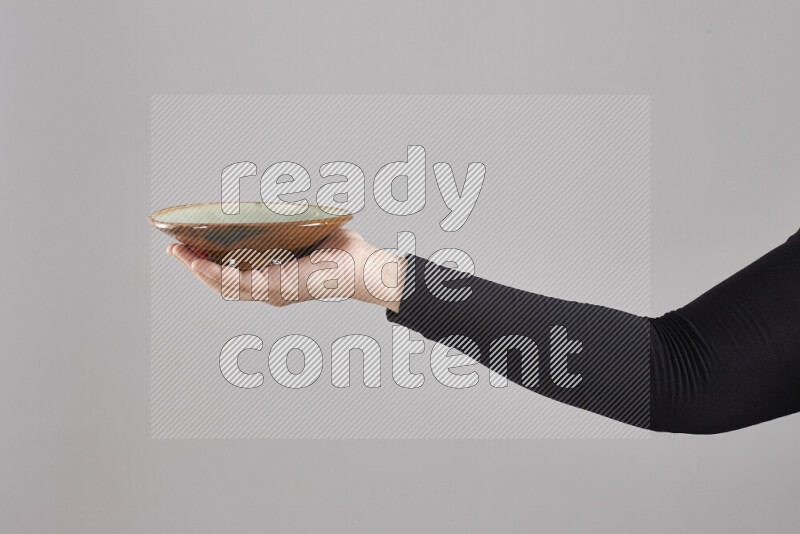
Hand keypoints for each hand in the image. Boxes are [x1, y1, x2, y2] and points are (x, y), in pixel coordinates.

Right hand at [167, 229, 406, 311]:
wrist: (361, 265)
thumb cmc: (341, 251)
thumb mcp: (305, 234)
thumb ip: (286, 224)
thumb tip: (274, 204)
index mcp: (274, 279)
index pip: (234, 275)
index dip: (208, 265)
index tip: (188, 248)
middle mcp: (269, 290)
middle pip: (221, 283)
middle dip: (194, 266)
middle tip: (173, 249)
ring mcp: (270, 292)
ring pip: (222, 285)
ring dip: (196, 270)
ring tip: (177, 253)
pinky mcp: (274, 288)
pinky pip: (236, 283)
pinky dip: (213, 273)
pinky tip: (198, 262)